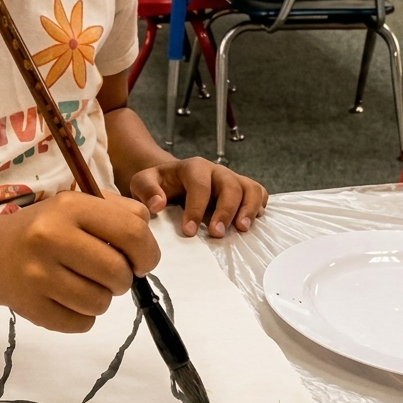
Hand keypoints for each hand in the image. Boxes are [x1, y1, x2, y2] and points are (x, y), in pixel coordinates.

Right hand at [0, 191, 159, 333]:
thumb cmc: (47, 228)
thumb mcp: (79, 205)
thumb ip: (120, 213)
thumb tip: (147, 240)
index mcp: (70, 207)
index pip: (132, 232)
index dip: (148, 252)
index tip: (142, 262)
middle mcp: (50, 237)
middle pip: (118, 272)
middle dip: (124, 279)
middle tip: (110, 275)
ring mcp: (38, 274)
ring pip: (101, 303)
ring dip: (102, 298)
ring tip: (84, 285)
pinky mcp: (31, 307)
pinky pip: (81, 324)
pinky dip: (82, 317)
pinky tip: (67, 299)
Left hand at [128, 157, 268, 237]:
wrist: (171, 180)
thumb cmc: (159, 184)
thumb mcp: (143, 182)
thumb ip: (146, 190)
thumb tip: (157, 204)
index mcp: (193, 167)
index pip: (199, 185)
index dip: (196, 208)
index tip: (189, 231)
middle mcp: (216, 171)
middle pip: (230, 185)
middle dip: (225, 210)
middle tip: (217, 234)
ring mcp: (231, 179)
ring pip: (249, 188)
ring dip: (248, 209)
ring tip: (242, 229)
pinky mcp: (242, 189)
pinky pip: (258, 193)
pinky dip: (259, 206)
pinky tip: (252, 222)